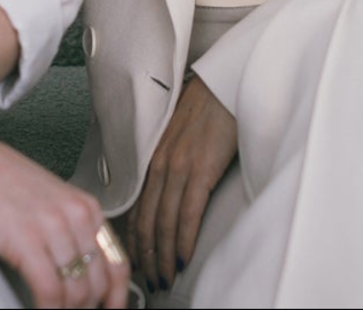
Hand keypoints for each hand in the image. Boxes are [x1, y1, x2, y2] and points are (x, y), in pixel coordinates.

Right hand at [0, 113, 128, 308]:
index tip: (109, 309)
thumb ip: (64, 229)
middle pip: (100, 282)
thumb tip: (74, 271)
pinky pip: (50, 291)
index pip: (118, 263)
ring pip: (77, 292)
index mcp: (84, 205)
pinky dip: (47, 309)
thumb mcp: (43, 201)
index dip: (116, 297)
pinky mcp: (27, 240)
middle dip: (88, 307)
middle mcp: (75, 214)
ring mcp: (53, 226)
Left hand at [129, 73, 235, 294]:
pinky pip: (188, 214)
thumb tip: (173, 191)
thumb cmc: (208, 107)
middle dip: (147, 256)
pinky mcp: (201, 169)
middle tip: (150, 280)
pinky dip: (184, 240)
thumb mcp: (180, 136)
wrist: (227, 83)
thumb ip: (173, 162)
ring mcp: (179, 167)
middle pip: (147, 221)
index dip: (135, 240)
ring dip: (164, 256)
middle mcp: (161, 164)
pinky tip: (183, 258)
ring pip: (165, 223)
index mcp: (154, 157)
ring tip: (165, 277)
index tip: (136, 261)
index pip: (137, 208)